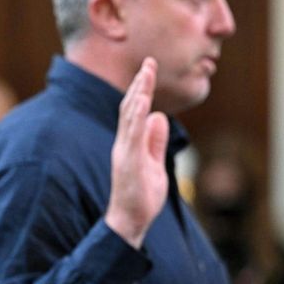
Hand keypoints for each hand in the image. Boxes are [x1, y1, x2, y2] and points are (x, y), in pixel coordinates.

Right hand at [104, 58, 169, 248]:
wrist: (129, 222)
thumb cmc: (141, 198)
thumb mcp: (154, 164)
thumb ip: (155, 142)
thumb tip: (159, 117)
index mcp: (130, 143)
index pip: (136, 111)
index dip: (143, 90)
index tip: (150, 69)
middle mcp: (124, 143)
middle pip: (130, 107)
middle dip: (140, 84)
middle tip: (149, 62)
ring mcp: (125, 151)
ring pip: (129, 116)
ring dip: (139, 93)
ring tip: (146, 73)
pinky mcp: (128, 161)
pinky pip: (131, 134)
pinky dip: (136, 115)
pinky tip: (143, 100)